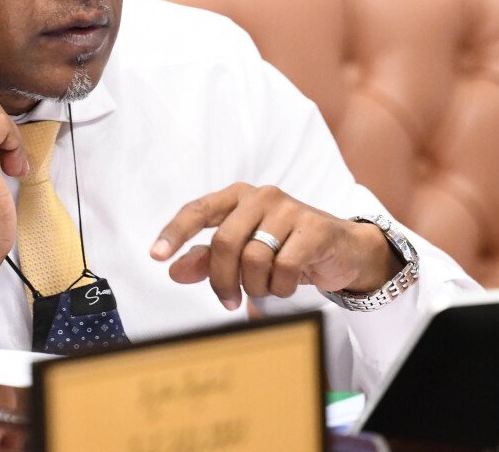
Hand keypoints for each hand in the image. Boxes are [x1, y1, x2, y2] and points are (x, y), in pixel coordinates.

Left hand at [149, 183, 401, 309]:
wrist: (343, 251)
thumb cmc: (285, 249)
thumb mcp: (243, 254)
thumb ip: (207, 260)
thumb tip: (173, 269)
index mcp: (236, 197)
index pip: (197, 210)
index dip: (175, 233)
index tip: (156, 255)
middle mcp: (260, 196)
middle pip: (224, 242)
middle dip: (222, 280)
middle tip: (228, 302)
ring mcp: (289, 209)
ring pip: (254, 257)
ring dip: (256, 285)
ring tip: (265, 287)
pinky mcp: (314, 227)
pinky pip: (283, 266)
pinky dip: (280, 286)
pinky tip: (285, 284)